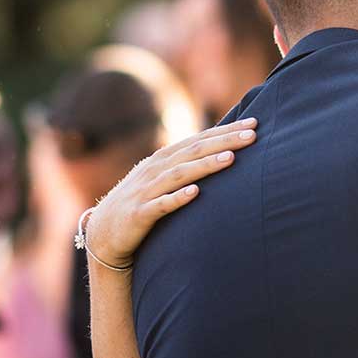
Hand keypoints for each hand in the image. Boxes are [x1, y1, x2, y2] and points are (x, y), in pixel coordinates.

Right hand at [84, 119, 256, 266]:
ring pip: (180, 174)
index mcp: (162, 160)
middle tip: (253, 135)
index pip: (199, 140)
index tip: (254, 124)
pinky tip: (195, 193)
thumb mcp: (160, 181)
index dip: (226, 131)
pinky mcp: (139, 215)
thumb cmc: (139, 204)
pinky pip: (160, 205)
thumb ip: (185, 166)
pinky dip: (177, 198)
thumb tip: (218, 153)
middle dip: (224, 142)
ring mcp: (146, 191)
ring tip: (230, 159)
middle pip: (193, 151)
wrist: (102, 233)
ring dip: (205, 166)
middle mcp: (155, 170)